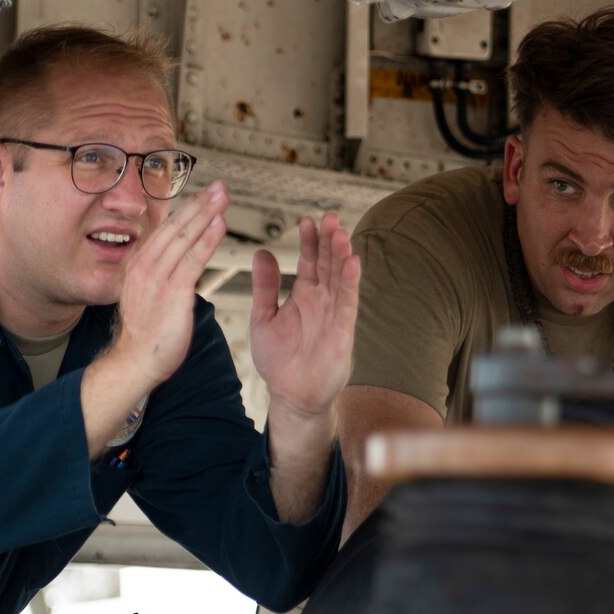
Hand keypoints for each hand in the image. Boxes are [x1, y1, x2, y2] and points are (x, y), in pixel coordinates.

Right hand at [107, 181, 228, 386]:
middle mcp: (144, 266)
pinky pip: (193, 260)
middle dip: (199, 204)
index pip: (165, 230)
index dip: (186, 210)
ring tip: (224, 198)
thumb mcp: (145, 294)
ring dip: (206, 214)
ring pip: (184, 238)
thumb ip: (159, 274)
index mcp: (138, 264)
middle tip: (220, 187)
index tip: (204, 195)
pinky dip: (207, 240)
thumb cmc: (145, 334)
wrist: (134, 362)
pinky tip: (220, 225)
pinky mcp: (172, 293)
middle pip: (175, 227)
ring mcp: (157, 278)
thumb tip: (174, 262)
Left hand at [250, 212, 361, 425]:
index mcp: (304, 294)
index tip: (307, 221)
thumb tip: (261, 252)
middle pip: (329, 264)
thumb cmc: (279, 361)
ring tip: (341, 233)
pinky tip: (352, 263)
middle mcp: (322, 300)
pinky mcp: (342, 332)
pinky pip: (347, 304)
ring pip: (340, 279)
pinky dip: (350, 284)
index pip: (310, 261)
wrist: (291, 395)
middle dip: (329, 241)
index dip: (310, 242)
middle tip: (330, 218)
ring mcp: (334, 315)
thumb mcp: (264, 317)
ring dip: (342, 256)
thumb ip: (264, 286)